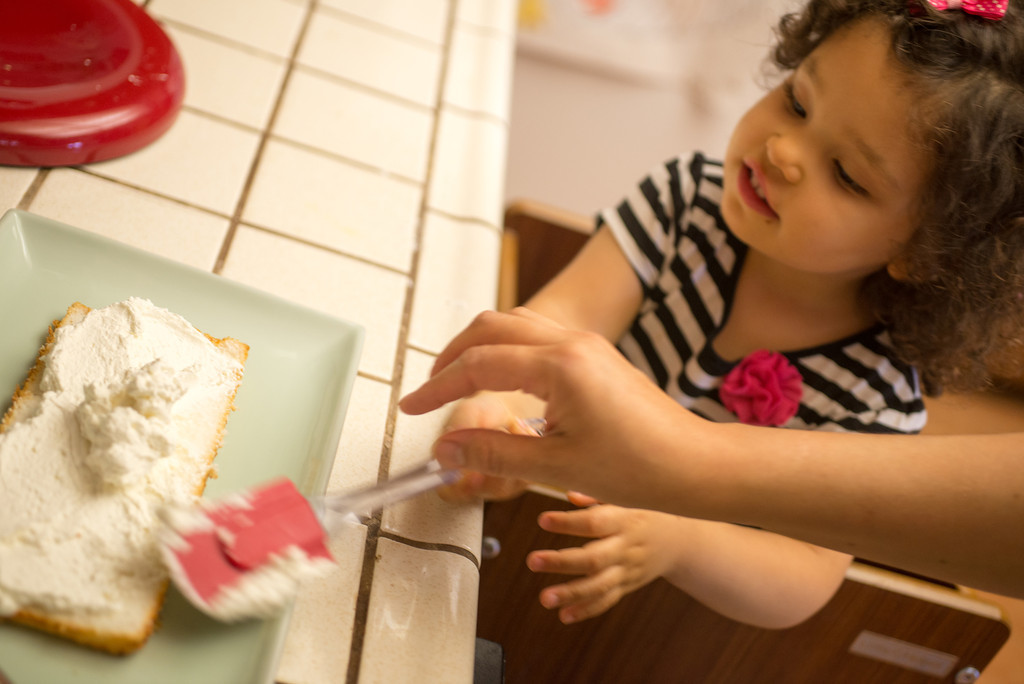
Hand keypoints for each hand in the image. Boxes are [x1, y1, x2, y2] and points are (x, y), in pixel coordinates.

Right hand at [400, 308, 710, 510]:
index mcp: (559, 366)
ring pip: (515, 323)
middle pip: (491, 327)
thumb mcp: (553, 466)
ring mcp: (586, 344)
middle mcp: (571, 343)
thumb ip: (492, 452)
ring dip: (480, 346)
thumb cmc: (638, 467)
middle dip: (452, 355)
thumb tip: (445, 449)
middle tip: (429, 389)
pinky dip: (507, 348)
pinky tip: (500, 378)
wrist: (693, 464)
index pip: (478, 365)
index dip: (438, 388)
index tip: (411, 407)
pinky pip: (538, 334)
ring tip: (457, 379)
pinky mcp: (594, 354)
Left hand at [527, 493, 685, 623]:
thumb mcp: (628, 496)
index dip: (569, 522)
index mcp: (624, 520)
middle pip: (593, 558)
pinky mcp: (626, 586)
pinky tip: (563, 615)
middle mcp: (625, 548)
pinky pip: (606, 600)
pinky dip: (586, 610)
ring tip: (545, 598)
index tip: (543, 520)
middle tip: (532, 561)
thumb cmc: (646, 510)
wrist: (679, 540)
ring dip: (571, 593)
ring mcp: (626, 570)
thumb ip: (598, 495)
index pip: (595, 522)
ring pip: (598, 586)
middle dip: (562, 562)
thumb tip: (570, 494)